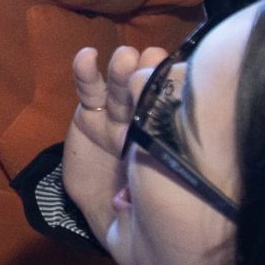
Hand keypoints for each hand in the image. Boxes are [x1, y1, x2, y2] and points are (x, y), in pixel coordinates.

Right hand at [61, 43, 166, 225]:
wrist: (105, 208)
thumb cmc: (144, 196)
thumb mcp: (160, 180)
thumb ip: (165, 163)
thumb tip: (177, 151)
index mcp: (167, 130)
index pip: (173, 101)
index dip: (175, 84)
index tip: (179, 72)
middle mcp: (144, 117)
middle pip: (147, 87)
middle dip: (150, 70)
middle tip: (152, 59)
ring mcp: (116, 113)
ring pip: (120, 86)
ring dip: (122, 69)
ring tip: (125, 57)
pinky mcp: (89, 114)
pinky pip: (88, 90)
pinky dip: (85, 71)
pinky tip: (87, 55)